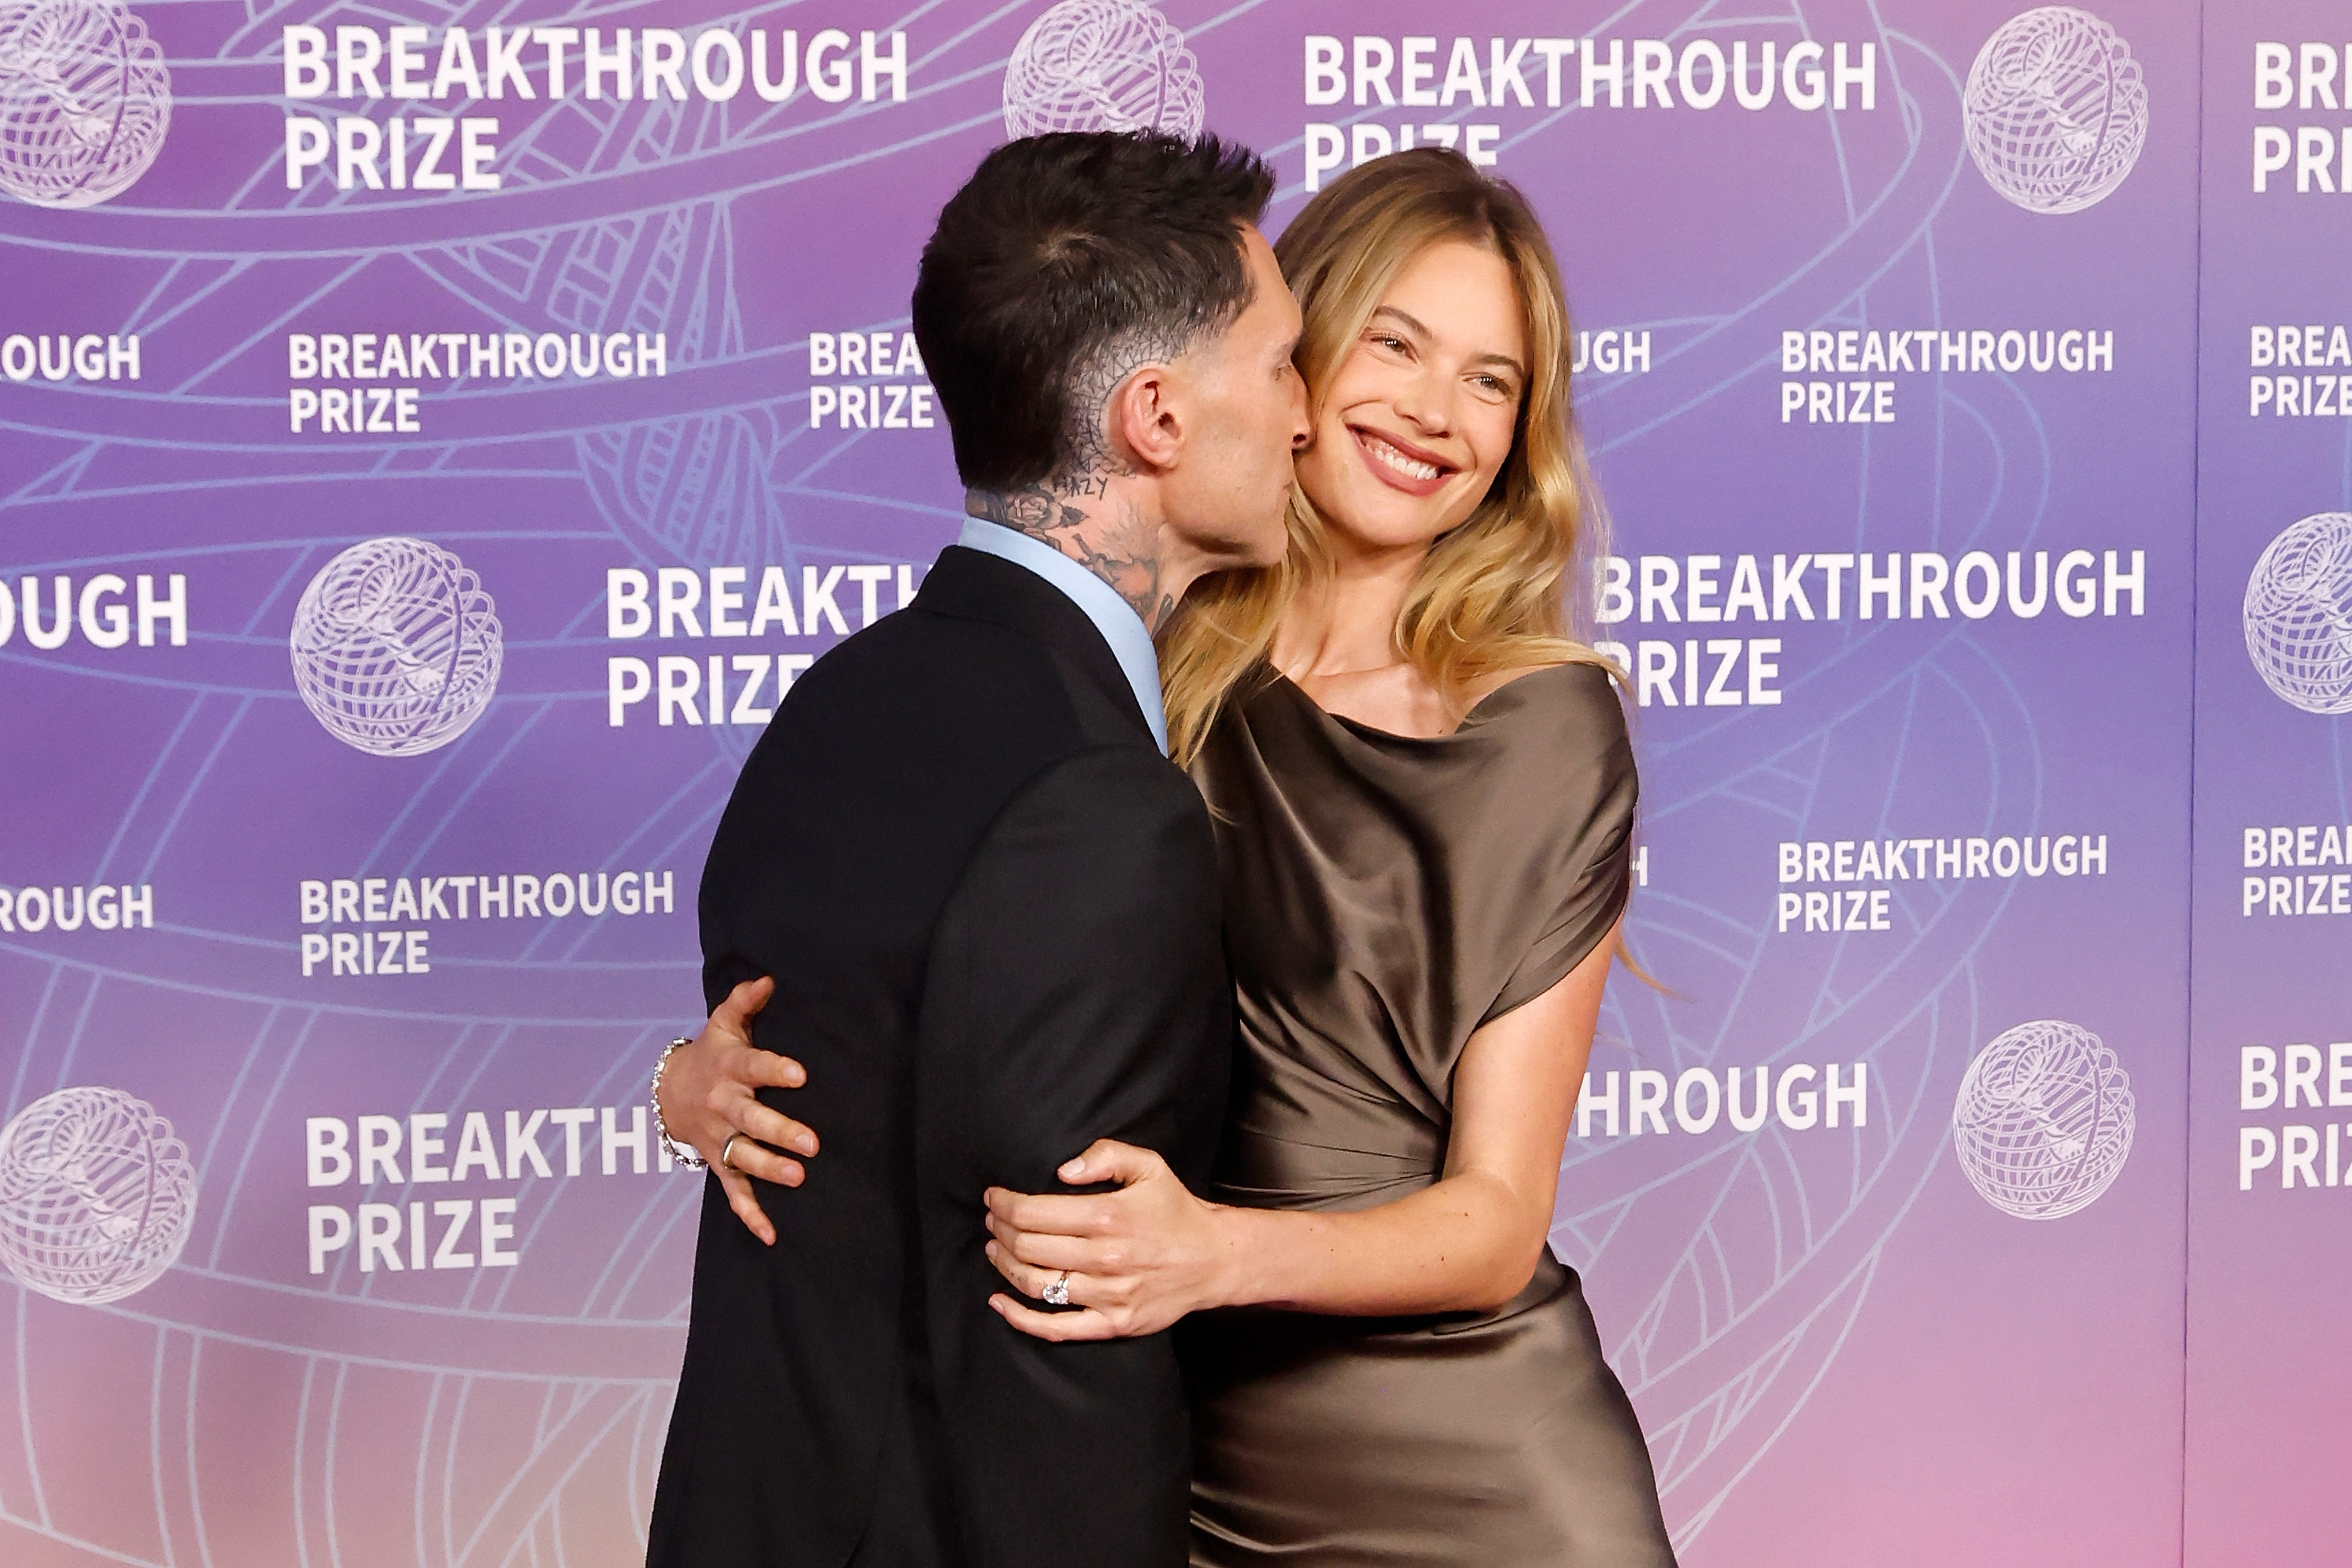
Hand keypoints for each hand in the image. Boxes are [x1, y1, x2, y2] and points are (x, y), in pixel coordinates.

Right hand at [657, 977, 817, 1244]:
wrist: (669, 1091)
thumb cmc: (713, 1053)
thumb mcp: (723, 1023)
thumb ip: (745, 1002)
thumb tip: (769, 979)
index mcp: (730, 1068)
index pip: (754, 1066)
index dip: (775, 1069)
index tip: (800, 1073)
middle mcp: (724, 1105)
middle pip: (751, 1118)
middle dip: (780, 1130)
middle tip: (812, 1143)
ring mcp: (720, 1137)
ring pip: (744, 1155)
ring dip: (769, 1168)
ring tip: (798, 1177)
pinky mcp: (720, 1162)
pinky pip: (733, 1191)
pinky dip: (751, 1214)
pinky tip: (771, 1233)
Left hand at [982, 1139, 1236, 1341]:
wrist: (1214, 1258)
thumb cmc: (1175, 1209)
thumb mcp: (1149, 1166)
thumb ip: (1105, 1156)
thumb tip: (1062, 1170)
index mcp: (1109, 1217)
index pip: (1034, 1213)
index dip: (1004, 1205)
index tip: (994, 1198)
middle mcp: (1106, 1258)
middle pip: (1028, 1247)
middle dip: (1000, 1231)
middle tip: (993, 1220)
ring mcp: (1109, 1296)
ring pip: (1035, 1285)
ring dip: (1004, 1265)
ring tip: (995, 1249)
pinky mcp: (1113, 1324)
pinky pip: (1056, 1328)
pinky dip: (1019, 1318)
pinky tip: (998, 1302)